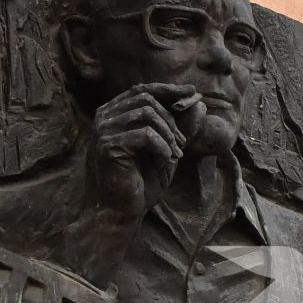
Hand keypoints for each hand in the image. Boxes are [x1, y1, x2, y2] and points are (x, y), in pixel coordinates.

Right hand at [89, 84, 195, 216]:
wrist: (122, 212)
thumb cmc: (141, 182)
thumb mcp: (167, 150)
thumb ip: (180, 127)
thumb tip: (199, 104)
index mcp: (113, 115)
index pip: (141, 90)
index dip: (168, 90)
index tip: (192, 92)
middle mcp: (104, 118)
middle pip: (146, 98)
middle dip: (172, 119)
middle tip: (182, 145)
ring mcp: (103, 131)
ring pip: (147, 113)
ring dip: (168, 135)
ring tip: (174, 156)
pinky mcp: (108, 146)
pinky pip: (146, 134)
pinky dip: (161, 148)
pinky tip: (162, 163)